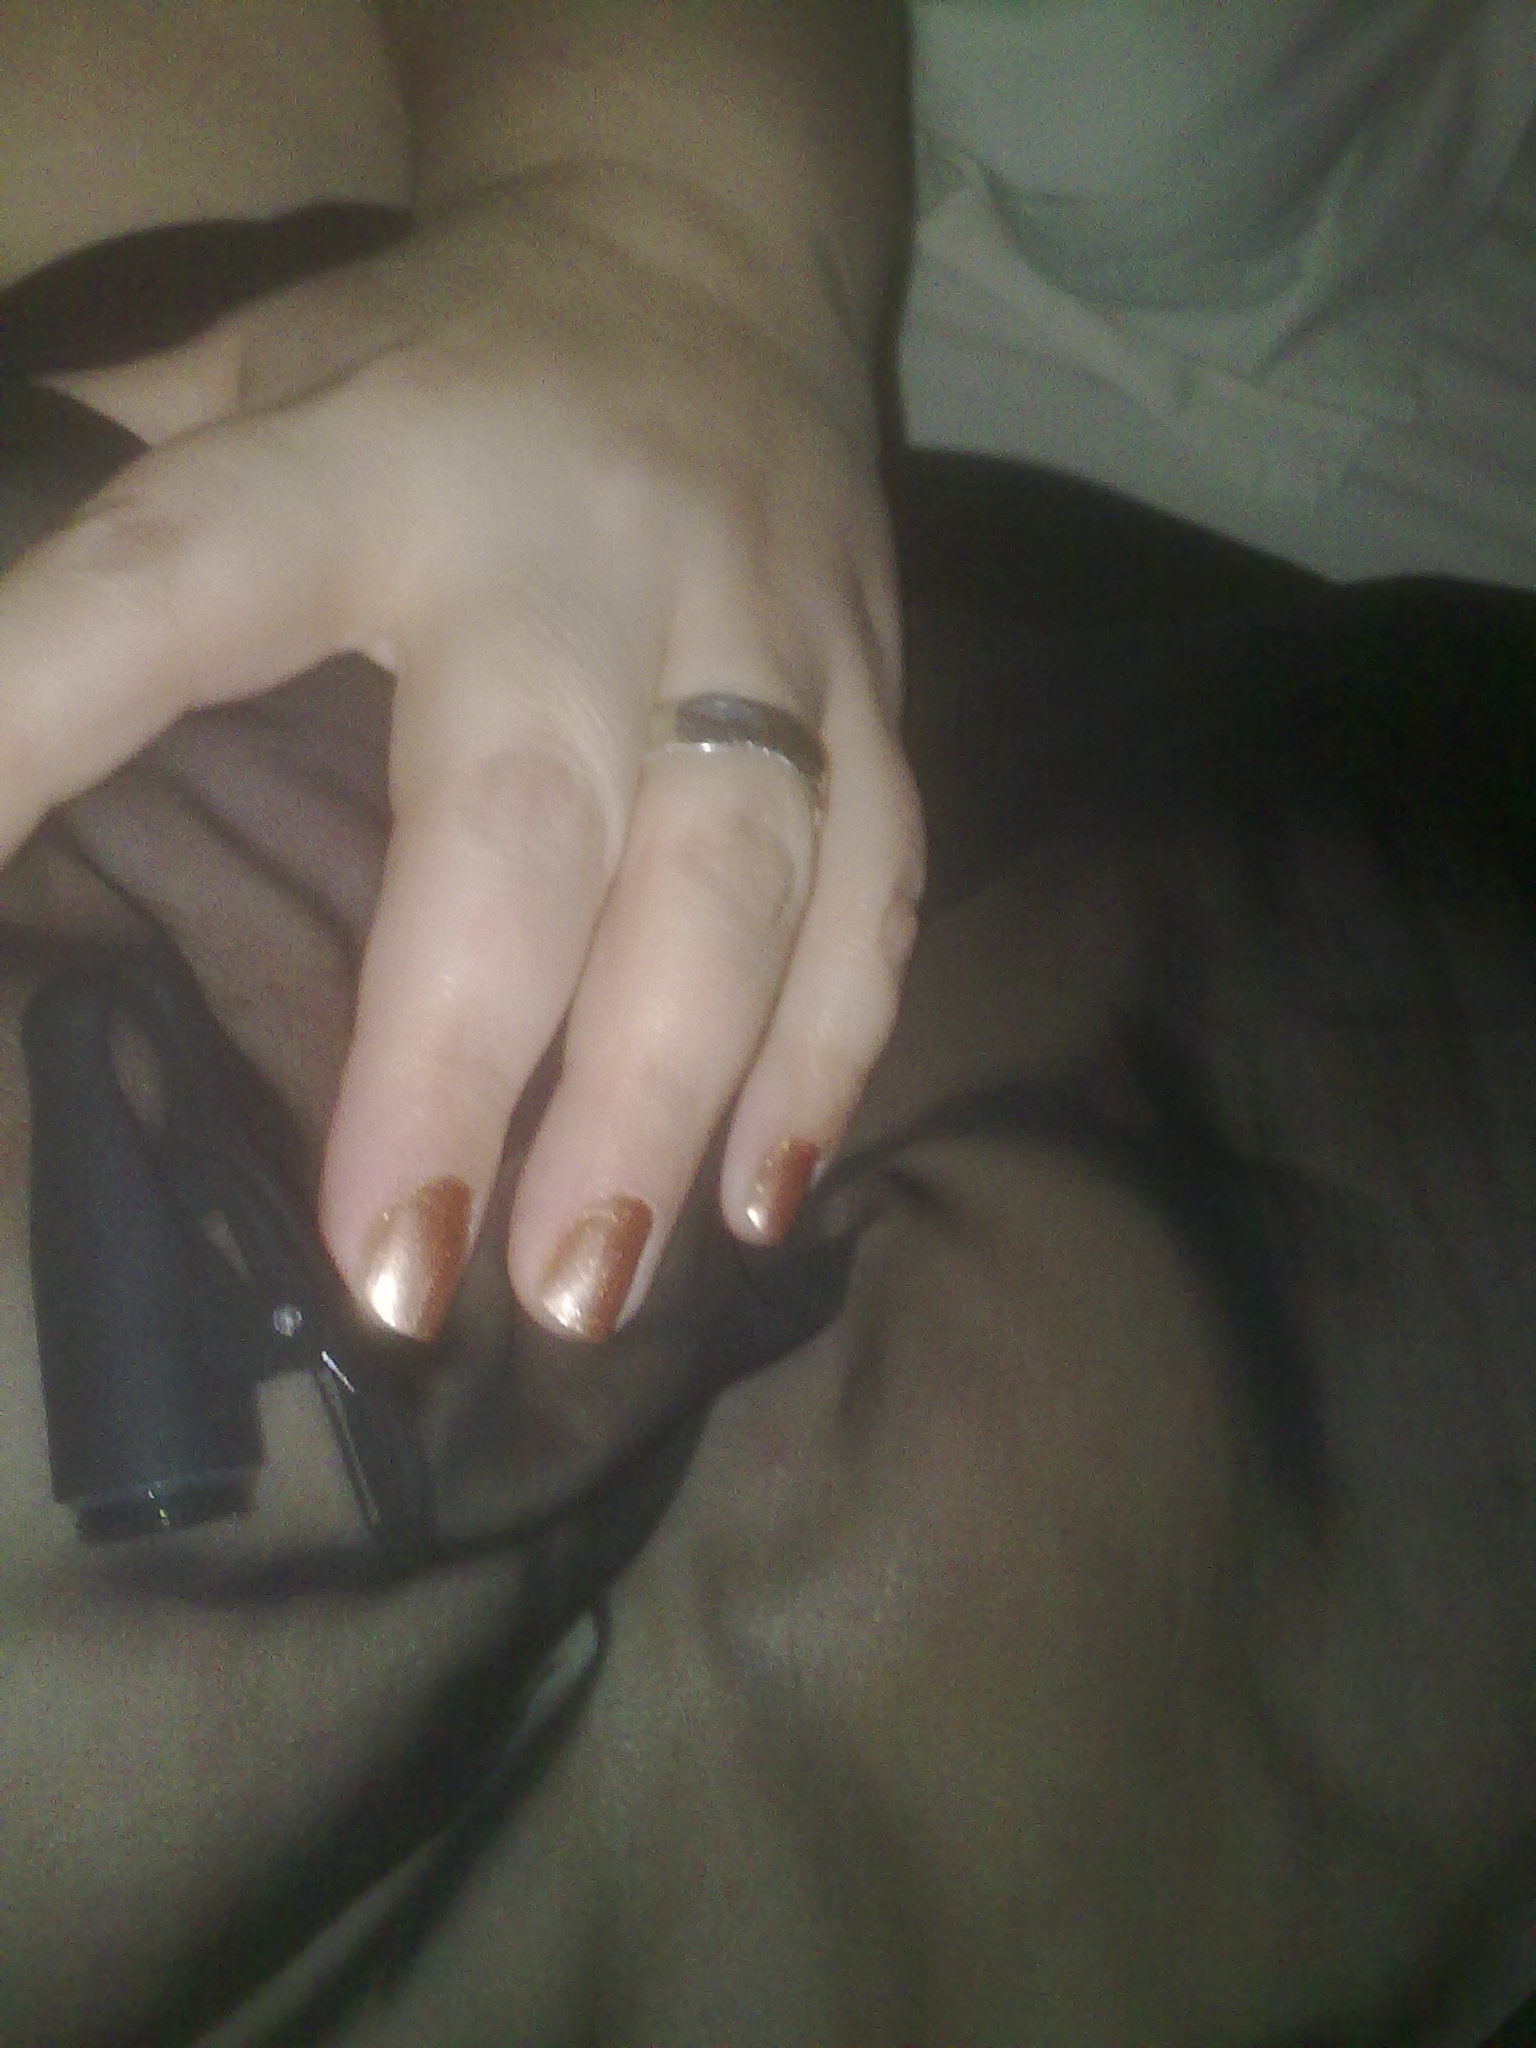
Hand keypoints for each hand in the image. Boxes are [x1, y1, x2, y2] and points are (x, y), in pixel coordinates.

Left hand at [0, 177, 921, 1338]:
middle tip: (404, 1277)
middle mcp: (583, 550)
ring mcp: (763, 623)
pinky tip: (764, 1198)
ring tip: (586, 1292)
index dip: (45, 717)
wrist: (715, 252)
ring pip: (739, 881)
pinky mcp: (882, 688)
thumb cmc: (448, 354)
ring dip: (668, 1101)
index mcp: (370, 456)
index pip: (183, 581)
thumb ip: (121, 492)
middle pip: (530, 817)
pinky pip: (880, 887)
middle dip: (466, 1057)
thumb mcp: (255, 368)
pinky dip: (829, 1051)